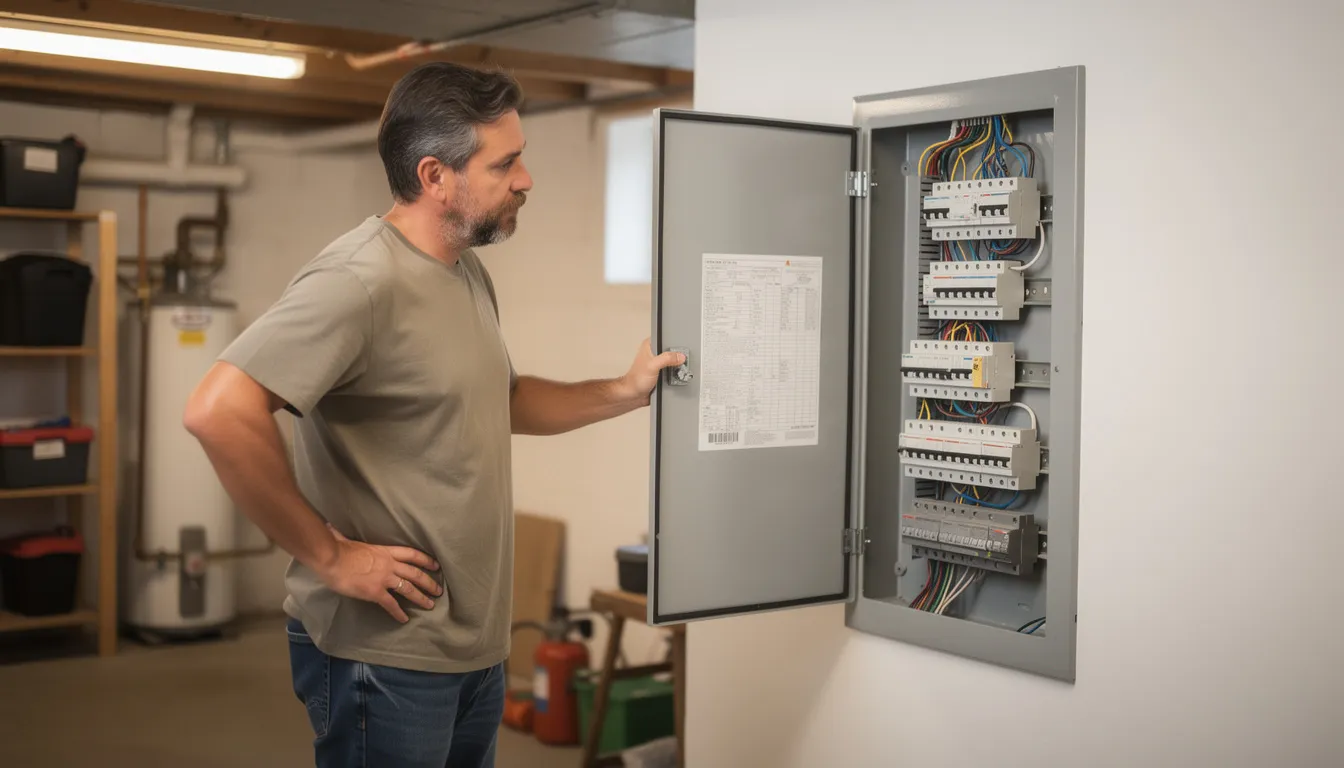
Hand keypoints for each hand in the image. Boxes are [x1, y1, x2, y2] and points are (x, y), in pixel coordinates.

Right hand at [315, 524, 441, 622]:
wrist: (331, 558)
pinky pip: (391, 604)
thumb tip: (330, 528)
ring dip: (420, 597)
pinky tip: (404, 619)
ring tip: (429, 605)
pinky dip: (398, 612)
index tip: (435, 565)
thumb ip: (343, 536)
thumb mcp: (346, 540)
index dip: (425, 560)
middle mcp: (389, 564)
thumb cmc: (336, 548)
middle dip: (429, 582)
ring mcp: (384, 578)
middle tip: (438, 590)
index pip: (411, 554)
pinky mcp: (375, 592)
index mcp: (384, 551)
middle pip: (415, 573)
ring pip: (408, 589)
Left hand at [620, 338, 685, 403]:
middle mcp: (654, 354)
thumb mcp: (652, 365)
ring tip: (684, 369)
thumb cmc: (637, 379)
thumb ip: (667, 358)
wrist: (633, 395)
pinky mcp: (661, 374)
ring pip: (673, 362)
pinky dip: (676, 374)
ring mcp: (658, 364)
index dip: (675, 342)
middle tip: (686, 360)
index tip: (683, 348)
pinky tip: (680, 376)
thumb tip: (681, 356)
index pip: (665, 339)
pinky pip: (672, 372)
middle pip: (672, 351)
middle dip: (679, 356)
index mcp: (649, 346)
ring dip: (678, 367)